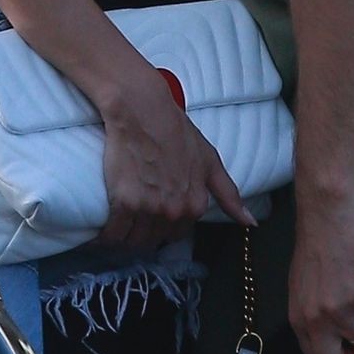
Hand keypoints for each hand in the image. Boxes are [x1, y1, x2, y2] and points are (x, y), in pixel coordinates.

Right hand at [100, 68, 254, 249]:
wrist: (142, 111)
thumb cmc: (175, 131)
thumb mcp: (209, 160)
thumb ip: (229, 194)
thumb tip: (251, 223)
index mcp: (195, 205)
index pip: (177, 235)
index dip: (164, 227)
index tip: (152, 218)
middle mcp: (174, 211)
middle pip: (154, 240)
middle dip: (144, 235)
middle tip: (133, 220)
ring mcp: (149, 209)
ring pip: (133, 241)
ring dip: (125, 240)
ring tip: (116, 228)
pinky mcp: (123, 203)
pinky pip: (113, 235)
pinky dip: (106, 238)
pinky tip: (102, 234)